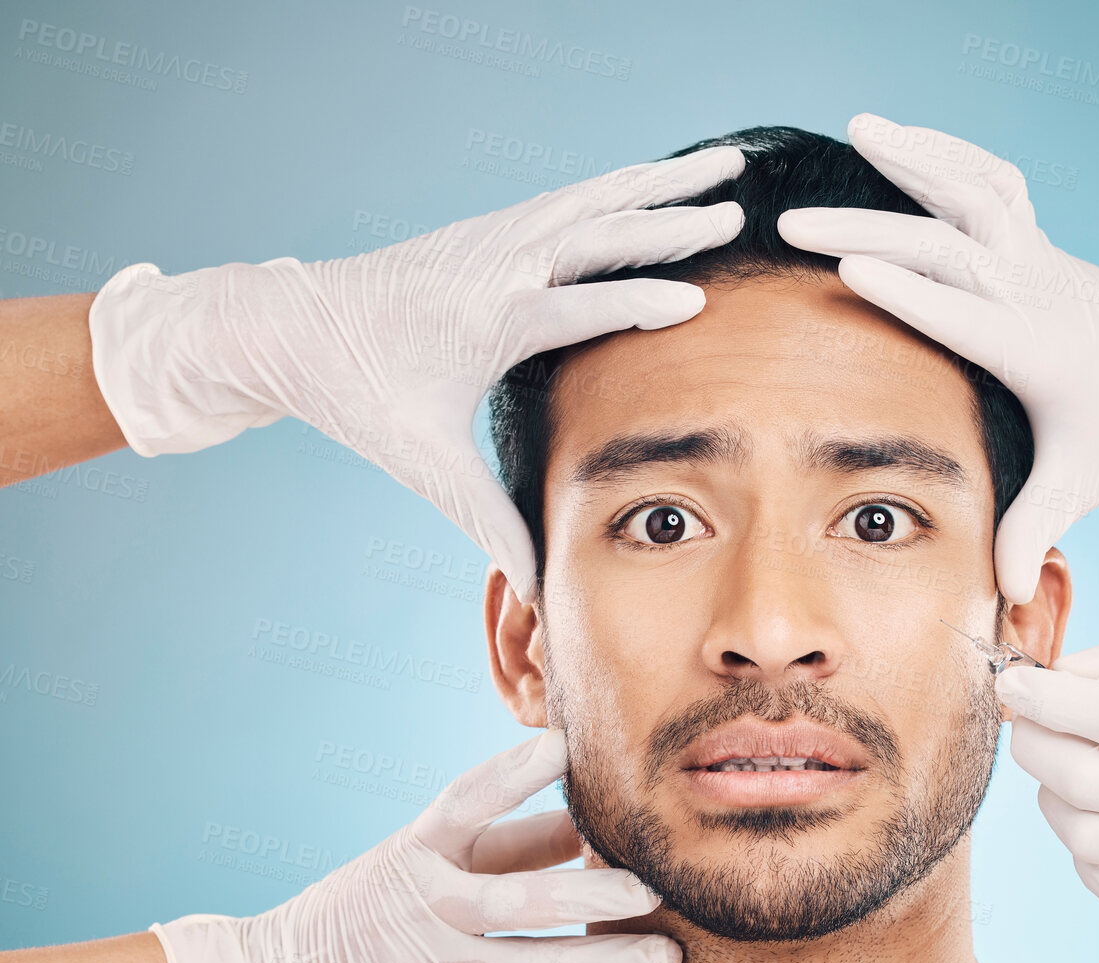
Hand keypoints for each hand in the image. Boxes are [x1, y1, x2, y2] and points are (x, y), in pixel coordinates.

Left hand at [88, 147, 745, 600]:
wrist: (289, 325)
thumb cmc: (355, 394)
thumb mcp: (422, 463)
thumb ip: (485, 520)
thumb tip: (534, 589)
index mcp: (488, 318)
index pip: (580, 304)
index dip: (639, 304)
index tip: (701, 302)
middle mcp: (496, 264)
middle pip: (599, 233)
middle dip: (671, 224)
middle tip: (734, 214)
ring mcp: (492, 238)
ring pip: (592, 200)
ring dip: (660, 183)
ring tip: (722, 163)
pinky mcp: (488, 230)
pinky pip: (569, 199)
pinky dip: (620, 185)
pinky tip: (653, 177)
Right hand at [150, 731, 676, 962]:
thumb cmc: (367, 910)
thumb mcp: (418, 859)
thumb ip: (502, 844)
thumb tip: (588, 822)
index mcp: (418, 847)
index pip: (468, 799)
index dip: (514, 772)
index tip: (567, 747)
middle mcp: (425, 901)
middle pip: (520, 893)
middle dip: (593, 891)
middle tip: (657, 888)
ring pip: (529, 961)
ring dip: (604, 961)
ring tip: (669, 958)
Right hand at [778, 113, 1098, 602]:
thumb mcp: (1089, 481)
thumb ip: (1037, 528)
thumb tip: (1006, 599)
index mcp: (1040, 347)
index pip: (963, 311)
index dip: (906, 291)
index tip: (844, 270)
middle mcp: (1037, 290)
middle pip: (949, 243)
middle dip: (869, 228)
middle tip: (794, 224)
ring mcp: (1041, 258)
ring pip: (976, 191)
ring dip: (918, 159)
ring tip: (861, 128)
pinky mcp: (1042, 245)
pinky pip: (993, 184)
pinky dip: (950, 156)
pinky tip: (905, 140)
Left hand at [997, 627, 1098, 962]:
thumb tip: (1062, 671)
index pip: (1098, 713)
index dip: (1039, 696)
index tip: (1007, 682)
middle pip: (1073, 773)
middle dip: (1033, 740)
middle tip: (1028, 721)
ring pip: (1077, 831)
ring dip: (1054, 794)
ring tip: (1073, 769)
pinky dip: (1085, 852)